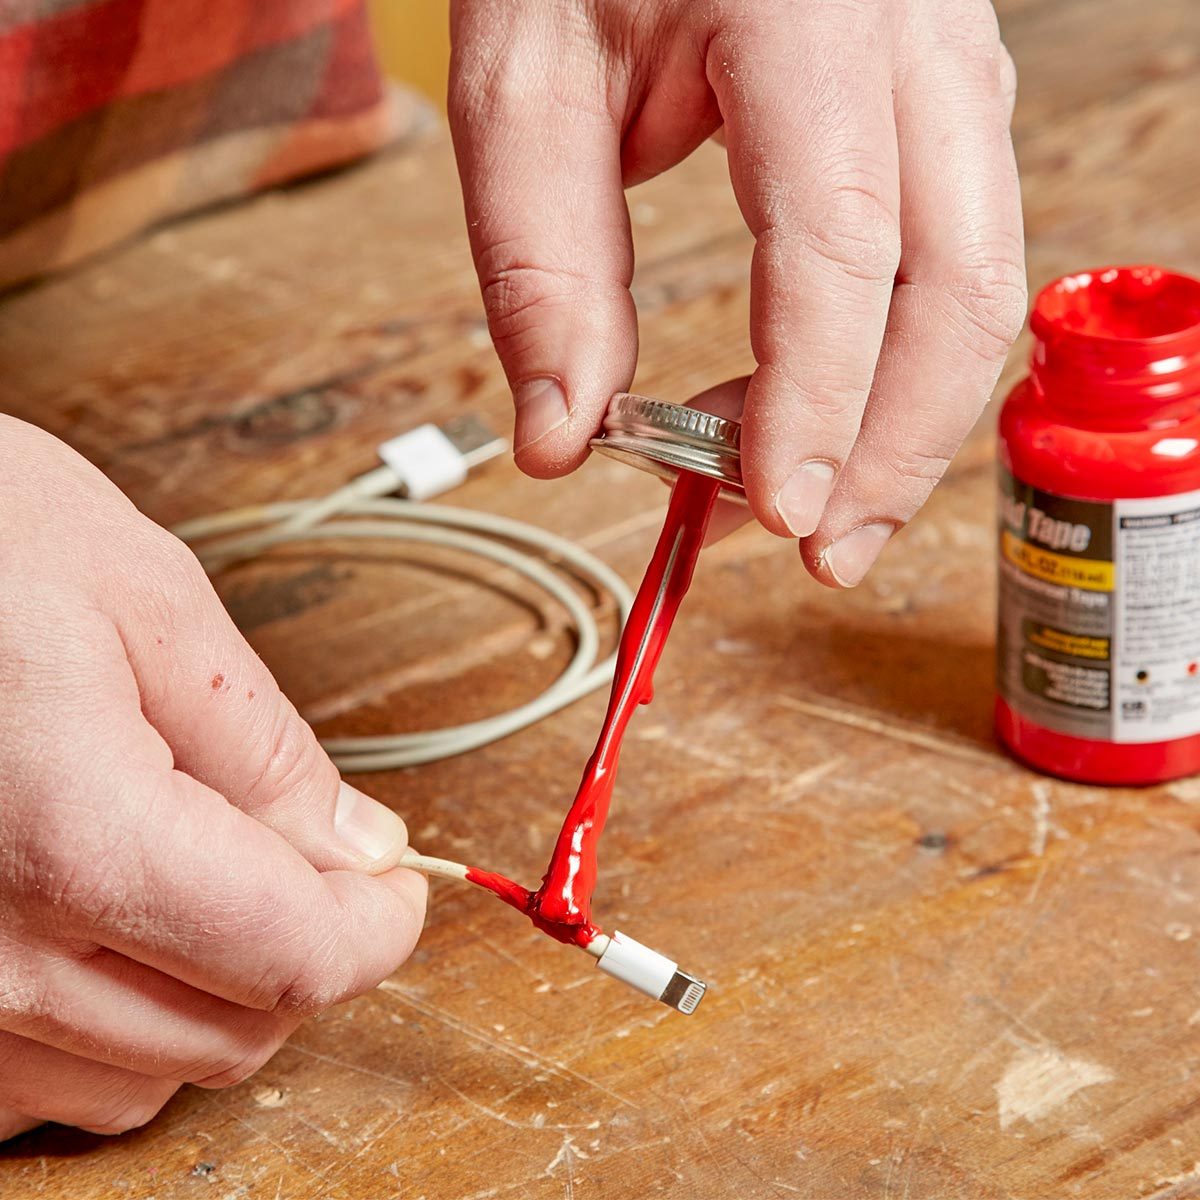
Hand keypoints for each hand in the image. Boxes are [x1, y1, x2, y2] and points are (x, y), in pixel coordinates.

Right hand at [0, 417, 425, 1140]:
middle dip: (305, 955)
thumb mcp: (146, 601)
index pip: (288, 955)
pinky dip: (103, 1023)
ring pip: (136, 1077)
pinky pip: (32, 1080)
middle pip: (227, 1033)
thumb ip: (264, 744)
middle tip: (319, 867)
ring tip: (208, 884)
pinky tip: (110, 928)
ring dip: (208, 996)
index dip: (373, 929)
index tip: (395, 887)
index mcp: (74, 833)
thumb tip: (355, 844)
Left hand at [449, 0, 1024, 584]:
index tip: (774, 510)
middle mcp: (916, 32)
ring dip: (907, 420)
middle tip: (818, 552)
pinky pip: (956, 253)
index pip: (840, 240)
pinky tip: (826, 416)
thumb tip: (561, 442)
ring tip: (814, 508)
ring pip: (982, 279)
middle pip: (959, 279)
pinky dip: (897, 360)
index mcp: (804, 11)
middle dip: (895, 444)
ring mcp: (954, 62)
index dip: (816, 396)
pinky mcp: (948, 100)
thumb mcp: (524, 84)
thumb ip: (541, 268)